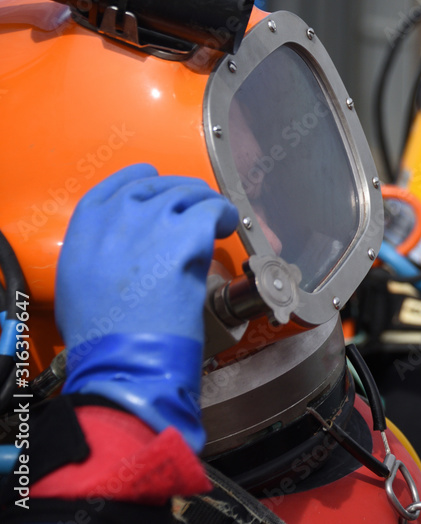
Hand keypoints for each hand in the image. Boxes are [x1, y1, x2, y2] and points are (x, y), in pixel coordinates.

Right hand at [56, 164, 237, 450]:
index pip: (120, 182)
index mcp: (87, 225)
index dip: (146, 180)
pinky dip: (224, 216)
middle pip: (162, 185)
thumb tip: (122, 247)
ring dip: (206, 206)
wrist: (123, 356)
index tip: (159, 185)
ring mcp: (153, 221)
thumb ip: (99, 250)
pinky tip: (224, 228)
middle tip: (198, 214)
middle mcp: (119, 214)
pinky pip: (214, 209)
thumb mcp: (79, 282)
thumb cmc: (104, 334)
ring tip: (214, 223)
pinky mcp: (186, 234)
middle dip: (184, 196)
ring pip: (192, 193)